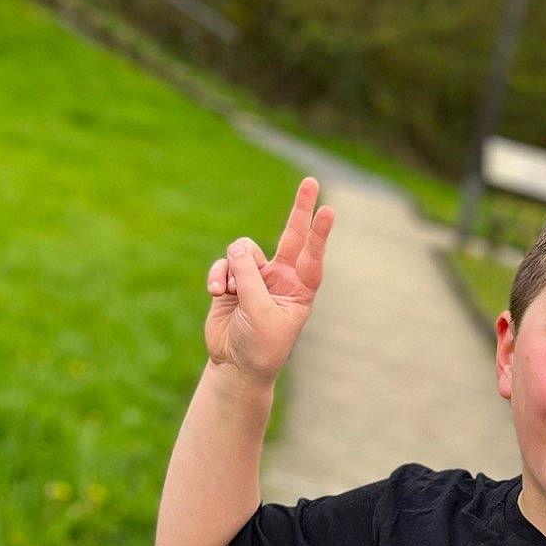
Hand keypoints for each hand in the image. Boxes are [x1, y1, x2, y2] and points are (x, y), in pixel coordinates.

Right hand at [204, 177, 334, 382]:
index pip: (312, 257)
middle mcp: (282, 278)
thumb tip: (237, 246)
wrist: (236, 365)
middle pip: (292, 235)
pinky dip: (218, 275)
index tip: (329, 211)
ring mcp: (257, 276)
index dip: (319, 234)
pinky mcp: (233, 279)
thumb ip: (249, 278)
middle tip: (312, 181)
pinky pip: (224, 262)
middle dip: (300, 208)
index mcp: (300, 290)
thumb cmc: (260, 346)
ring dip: (234, 268)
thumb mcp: (259, 313)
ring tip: (229, 292)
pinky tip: (216, 292)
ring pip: (245, 250)